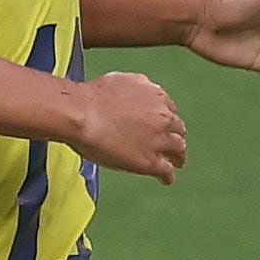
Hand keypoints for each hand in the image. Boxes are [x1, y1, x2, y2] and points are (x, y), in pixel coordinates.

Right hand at [72, 70, 188, 183]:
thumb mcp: (122, 80)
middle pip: (177, 130)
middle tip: (172, 146)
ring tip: (175, 163)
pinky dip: (168, 176)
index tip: (163, 126)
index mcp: (156, 96)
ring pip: (178, 150)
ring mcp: (158, 140)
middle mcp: (163, 117)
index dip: (166, 120)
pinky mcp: (150, 161)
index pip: (169, 110)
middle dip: (175, 137)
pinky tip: (165, 179)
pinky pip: (166, 171)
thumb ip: (138, 87)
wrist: (82, 114)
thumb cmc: (93, 97)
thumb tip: (141, 92)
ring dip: (177, 156)